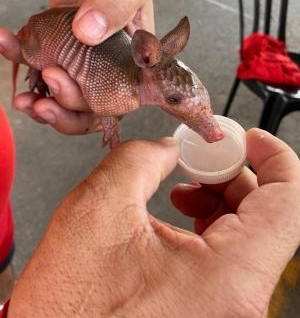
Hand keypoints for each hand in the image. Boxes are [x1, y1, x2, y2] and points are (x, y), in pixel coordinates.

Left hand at [0, 0, 152, 132]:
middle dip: (66, 104)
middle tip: (49, 77)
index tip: (77, 95)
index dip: (98, 109)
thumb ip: (114, 2)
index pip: (121, 100)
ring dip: (41, 105)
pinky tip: (4, 43)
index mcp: (135, 60)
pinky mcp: (55, 50)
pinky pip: (36, 65)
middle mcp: (109, 68)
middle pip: (89, 107)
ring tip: (23, 99)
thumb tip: (88, 33)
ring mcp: (79, 62)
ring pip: (62, 99)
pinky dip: (17, 59)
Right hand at [9, 130, 299, 316]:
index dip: (275, 158)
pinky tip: (180, 212)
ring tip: (184, 187)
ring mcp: (229, 309)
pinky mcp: (212, 311)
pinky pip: (231, 256)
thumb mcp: (98, 209)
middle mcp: (241, 302)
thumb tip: (167, 149)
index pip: (289, 203)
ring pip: (250, 234)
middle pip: (268, 215)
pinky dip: (211, 224)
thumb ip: (140, 159)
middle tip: (201, 156)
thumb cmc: (70, 309)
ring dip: (220, 198)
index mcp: (229, 279)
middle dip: (233, 173)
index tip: (252, 139)